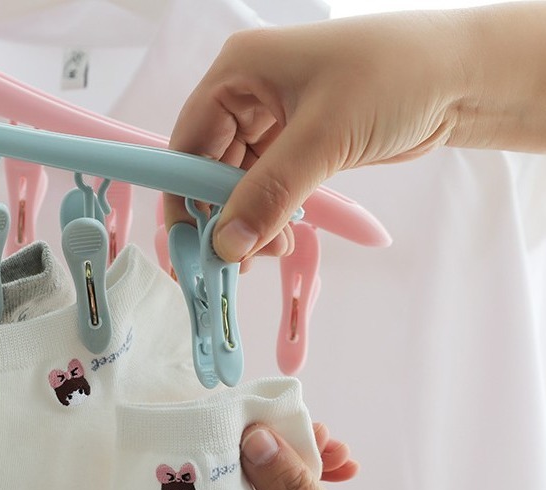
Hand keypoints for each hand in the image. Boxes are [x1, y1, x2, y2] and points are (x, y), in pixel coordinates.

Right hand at [167, 3, 545, 262]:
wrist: (463, 77)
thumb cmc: (395, 79)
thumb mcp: (324, 137)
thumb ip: (270, 194)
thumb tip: (226, 245)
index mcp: (239, 71)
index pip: (189, 140)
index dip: (184, 195)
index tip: (188, 243)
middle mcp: (250, 92)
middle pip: (211, 164)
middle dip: (220, 213)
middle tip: (232, 260)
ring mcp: (276, 117)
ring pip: (241, 178)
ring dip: (248, 218)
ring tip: (268, 253)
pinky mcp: (301, 140)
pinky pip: (270, 182)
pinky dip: (272, 212)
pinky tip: (280, 238)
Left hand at [241, 423, 419, 489]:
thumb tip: (254, 440)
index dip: (245, 454)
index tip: (263, 420)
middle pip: (259, 488)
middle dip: (286, 452)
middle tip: (314, 432)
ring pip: (287, 488)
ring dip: (311, 458)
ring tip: (338, 448)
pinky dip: (326, 476)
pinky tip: (347, 465)